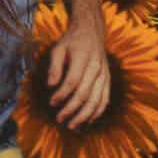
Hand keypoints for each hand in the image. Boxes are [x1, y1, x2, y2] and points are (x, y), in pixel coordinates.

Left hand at [47, 6, 108, 130]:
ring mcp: (104, 75)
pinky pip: (105, 100)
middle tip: (59, 119)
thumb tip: (50, 85)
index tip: (51, 103)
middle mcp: (97, 68)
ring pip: (97, 100)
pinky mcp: (107, 81)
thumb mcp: (58, 48)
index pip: (73, 81)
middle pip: (85, 94)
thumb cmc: (71, 41)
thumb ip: (54, 66)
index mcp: (84, 58)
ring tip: (72, 126)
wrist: (91, 31)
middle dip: (71, 109)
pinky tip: (87, 122)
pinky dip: (97, 113)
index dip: (62, 94)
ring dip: (84, 116)